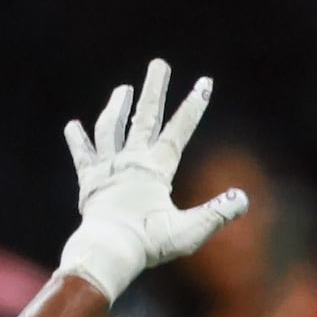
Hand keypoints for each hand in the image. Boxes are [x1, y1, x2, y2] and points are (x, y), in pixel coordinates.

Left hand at [55, 61, 248, 304]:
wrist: (107, 252)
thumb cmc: (148, 244)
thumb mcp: (189, 231)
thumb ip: (216, 213)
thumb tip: (243, 199)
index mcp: (155, 170)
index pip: (177, 132)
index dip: (192, 107)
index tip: (204, 83)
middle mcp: (130, 162)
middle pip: (144, 118)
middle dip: (154, 89)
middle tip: (159, 63)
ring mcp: (108, 169)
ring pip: (111, 129)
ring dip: (117, 107)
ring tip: (123, 89)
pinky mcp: (89, 182)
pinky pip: (82, 155)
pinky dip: (77, 139)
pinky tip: (73, 125)